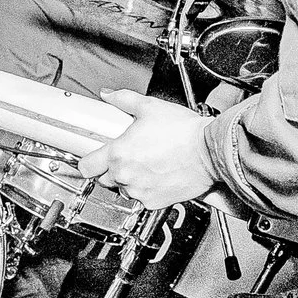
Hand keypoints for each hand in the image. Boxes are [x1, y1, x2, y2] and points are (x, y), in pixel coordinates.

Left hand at [77, 90, 216, 208]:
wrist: (211, 152)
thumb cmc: (184, 132)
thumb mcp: (150, 107)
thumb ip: (123, 99)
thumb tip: (109, 95)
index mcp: (119, 153)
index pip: (86, 166)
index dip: (88, 161)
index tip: (92, 158)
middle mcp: (126, 175)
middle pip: (103, 179)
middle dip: (111, 169)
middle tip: (128, 156)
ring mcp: (139, 191)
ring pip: (122, 190)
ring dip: (128, 180)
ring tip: (146, 164)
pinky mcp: (154, 202)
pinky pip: (141, 199)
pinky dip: (145, 190)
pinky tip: (156, 175)